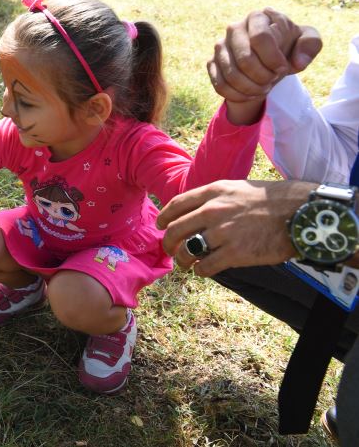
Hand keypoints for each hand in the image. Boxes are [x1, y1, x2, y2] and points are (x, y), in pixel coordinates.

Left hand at [156, 179, 315, 276]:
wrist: (299, 212)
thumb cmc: (269, 200)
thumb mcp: (236, 188)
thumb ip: (213, 198)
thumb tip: (193, 212)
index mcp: (212, 192)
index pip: (175, 205)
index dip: (163, 218)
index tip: (160, 226)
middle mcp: (213, 211)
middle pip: (174, 230)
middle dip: (167, 243)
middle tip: (169, 249)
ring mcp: (223, 233)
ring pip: (187, 251)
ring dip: (182, 260)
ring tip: (186, 264)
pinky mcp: (235, 253)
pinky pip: (206, 267)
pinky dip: (200, 271)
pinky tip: (203, 270)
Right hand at [208, 9, 321, 102]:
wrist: (268, 58)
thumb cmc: (288, 46)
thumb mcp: (308, 41)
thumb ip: (311, 44)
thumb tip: (298, 62)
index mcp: (258, 17)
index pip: (260, 37)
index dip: (273, 59)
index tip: (283, 68)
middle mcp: (234, 28)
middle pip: (244, 59)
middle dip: (263, 76)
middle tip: (273, 80)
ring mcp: (220, 46)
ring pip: (231, 75)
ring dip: (251, 88)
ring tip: (263, 88)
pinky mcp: (212, 62)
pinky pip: (221, 85)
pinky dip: (238, 95)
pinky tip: (250, 94)